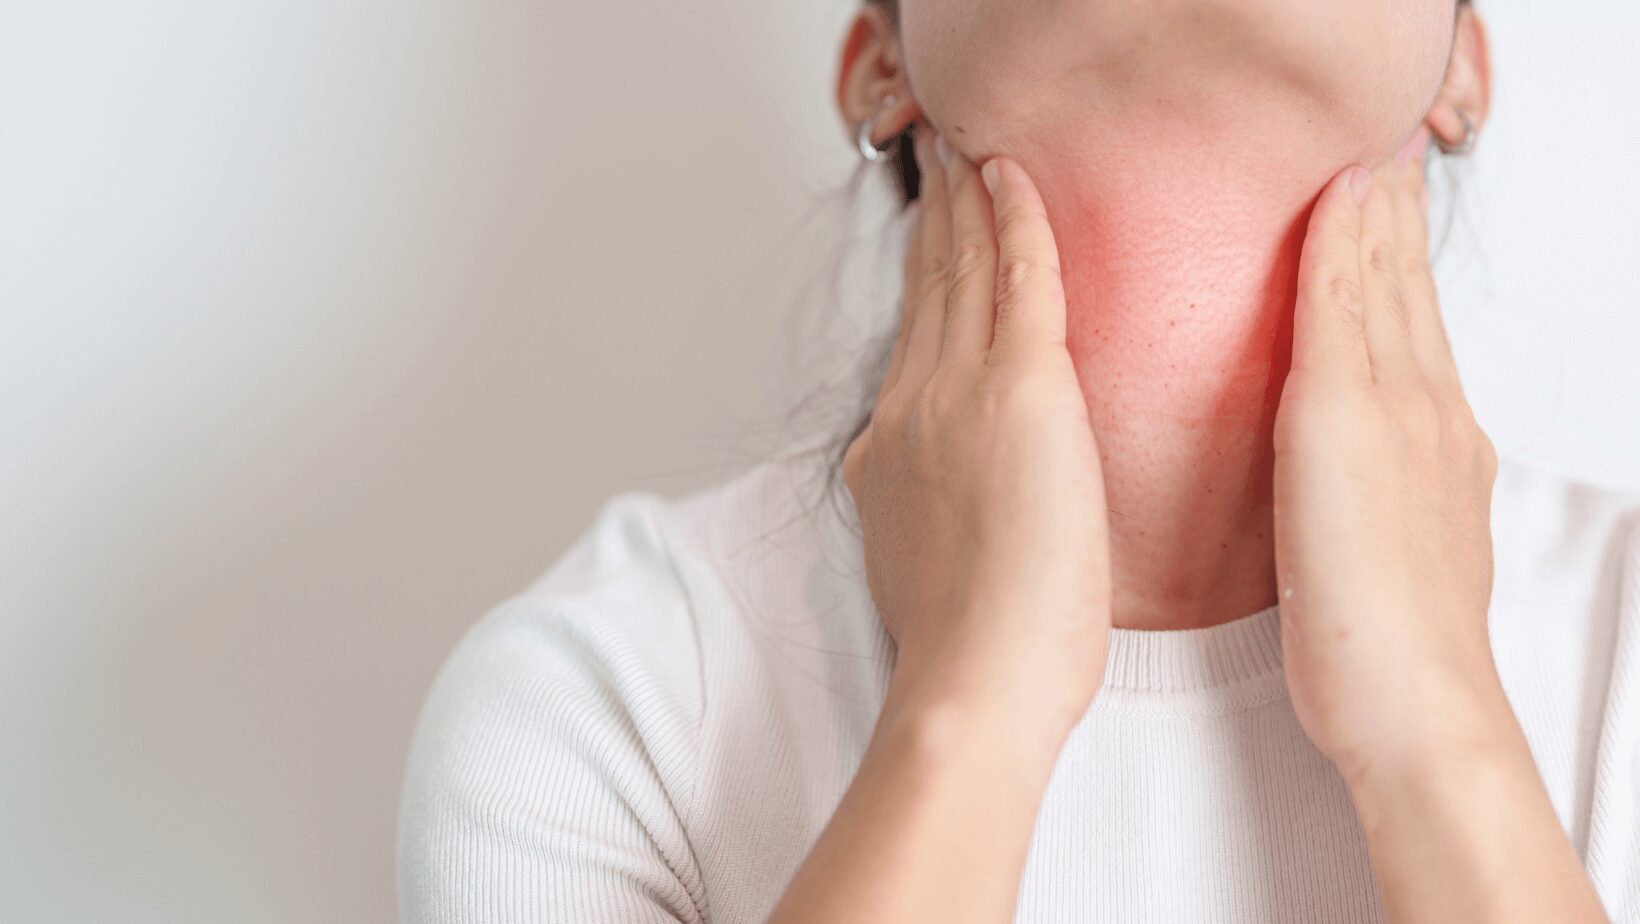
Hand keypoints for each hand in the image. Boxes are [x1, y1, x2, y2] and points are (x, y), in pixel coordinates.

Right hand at [843, 130, 1111, 736]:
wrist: (972, 681)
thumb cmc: (969, 650)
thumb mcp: (922, 558)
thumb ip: (927, 502)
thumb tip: (943, 486)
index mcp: (892, 446)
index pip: (912, 338)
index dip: (919, 276)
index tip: (929, 236)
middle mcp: (913, 405)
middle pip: (927, 288)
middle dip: (934, 219)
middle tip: (942, 161)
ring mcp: (960, 393)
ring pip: (964, 269)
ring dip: (966, 201)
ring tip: (970, 152)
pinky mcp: (1021, 391)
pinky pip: (1019, 278)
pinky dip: (1014, 219)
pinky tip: (1012, 176)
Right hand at [1273, 151, 1510, 784]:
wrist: (1403, 701)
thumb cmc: (1362, 584)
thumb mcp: (1335, 421)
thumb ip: (1341, 309)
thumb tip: (1353, 199)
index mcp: (1407, 385)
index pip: (1386, 267)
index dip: (1369, 207)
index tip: (1357, 152)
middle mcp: (1427, 419)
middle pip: (1403, 304)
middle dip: (1383, 238)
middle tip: (1367, 181)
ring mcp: (1422, 472)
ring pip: (1402, 357)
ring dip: (1382, 296)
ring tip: (1361, 254)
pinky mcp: (1401, 519)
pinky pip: (1396, 415)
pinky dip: (1376, 369)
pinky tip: (1358, 382)